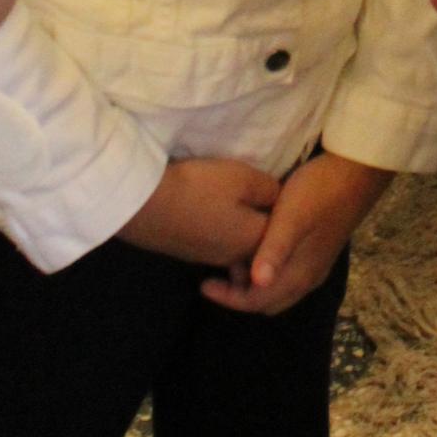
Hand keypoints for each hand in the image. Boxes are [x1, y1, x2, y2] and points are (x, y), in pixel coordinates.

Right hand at [120, 157, 278, 269]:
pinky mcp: (188, 253)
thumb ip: (269, 190)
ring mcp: (209, 257)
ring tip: (245, 207)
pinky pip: (218, 246)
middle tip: (271, 202)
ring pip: (239, 248)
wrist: (145, 205)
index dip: (289, 213)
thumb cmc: (201, 188)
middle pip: (261, 245)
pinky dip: (225, 233)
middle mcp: (235, 256)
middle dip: (268, 227)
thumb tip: (281, 199)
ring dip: (245, 232)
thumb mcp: (243, 178)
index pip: (283, 233)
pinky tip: (218, 215)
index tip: (292, 196)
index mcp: (254, 239)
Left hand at [205, 151, 389, 315]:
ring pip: (277, 289)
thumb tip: (256, 283)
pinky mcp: (317, 251)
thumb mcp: (291, 217)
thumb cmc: (319, 192)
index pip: (257, 302)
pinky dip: (266, 272)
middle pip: (267, 302)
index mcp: (300, 274)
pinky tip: (257, 247)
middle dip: (240, 294)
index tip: (204, 284)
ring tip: (233, 257)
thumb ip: (274, 250)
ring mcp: (315, 265)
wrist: (356, 172)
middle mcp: (308, 277)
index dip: (228, 298)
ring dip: (254, 283)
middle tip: (218, 270)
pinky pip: (286, 275)